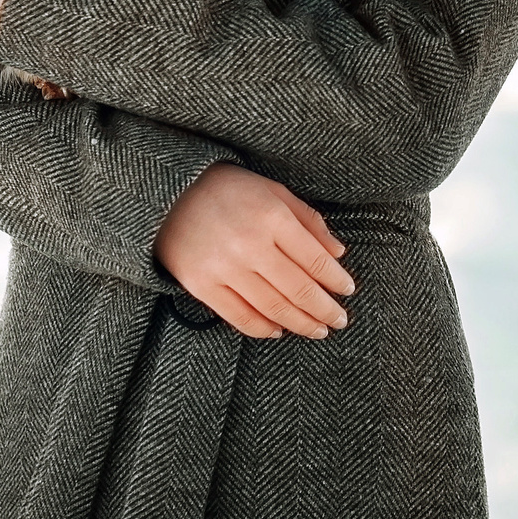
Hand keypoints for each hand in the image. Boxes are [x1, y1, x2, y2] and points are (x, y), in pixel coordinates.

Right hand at [157, 164, 356, 340]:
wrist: (169, 194)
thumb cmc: (228, 188)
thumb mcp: (273, 191)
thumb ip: (308, 221)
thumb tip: (337, 253)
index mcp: (272, 217)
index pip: (315, 260)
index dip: (335, 280)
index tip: (348, 290)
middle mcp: (250, 245)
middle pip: (298, 290)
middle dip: (324, 309)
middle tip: (340, 320)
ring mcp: (224, 268)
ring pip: (273, 308)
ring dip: (300, 323)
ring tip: (317, 329)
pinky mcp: (202, 286)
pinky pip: (239, 316)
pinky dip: (262, 328)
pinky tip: (278, 330)